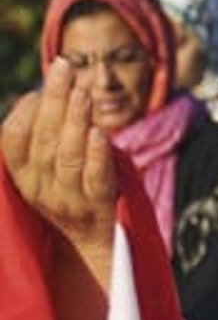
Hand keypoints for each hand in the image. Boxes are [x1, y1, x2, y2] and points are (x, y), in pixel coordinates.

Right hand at [2, 58, 116, 263]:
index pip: (13, 139)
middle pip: (43, 139)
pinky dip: (98, 155)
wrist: (89, 251)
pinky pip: (98, 180)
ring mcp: (69, 200)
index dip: (25, 110)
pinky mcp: (100, 208)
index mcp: (21, 176)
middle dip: (54, 100)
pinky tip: (99, 133)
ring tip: (82, 92)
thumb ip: (44, 136)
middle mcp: (40, 189)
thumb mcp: (46, 169)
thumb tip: (44, 92)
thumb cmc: (68, 196)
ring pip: (68, 157)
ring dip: (74, 121)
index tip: (39, 88)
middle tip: (65, 68)